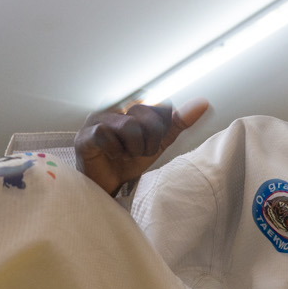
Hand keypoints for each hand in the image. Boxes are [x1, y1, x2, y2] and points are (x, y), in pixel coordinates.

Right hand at [75, 100, 210, 196]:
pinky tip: (111, 156)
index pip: (161, 106)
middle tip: (138, 152)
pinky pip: (107, 136)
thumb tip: (203, 103)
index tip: (151, 143)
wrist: (108, 185)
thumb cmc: (129, 161)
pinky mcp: (85, 136)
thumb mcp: (158, 142)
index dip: (161, 130)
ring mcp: (96, 119)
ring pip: (128, 126)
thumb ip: (178, 122)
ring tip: (125, 155)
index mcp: (132, 104)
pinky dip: (115, 152)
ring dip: (133, 148)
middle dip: (149, 141)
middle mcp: (114, 106)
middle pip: (146, 114)